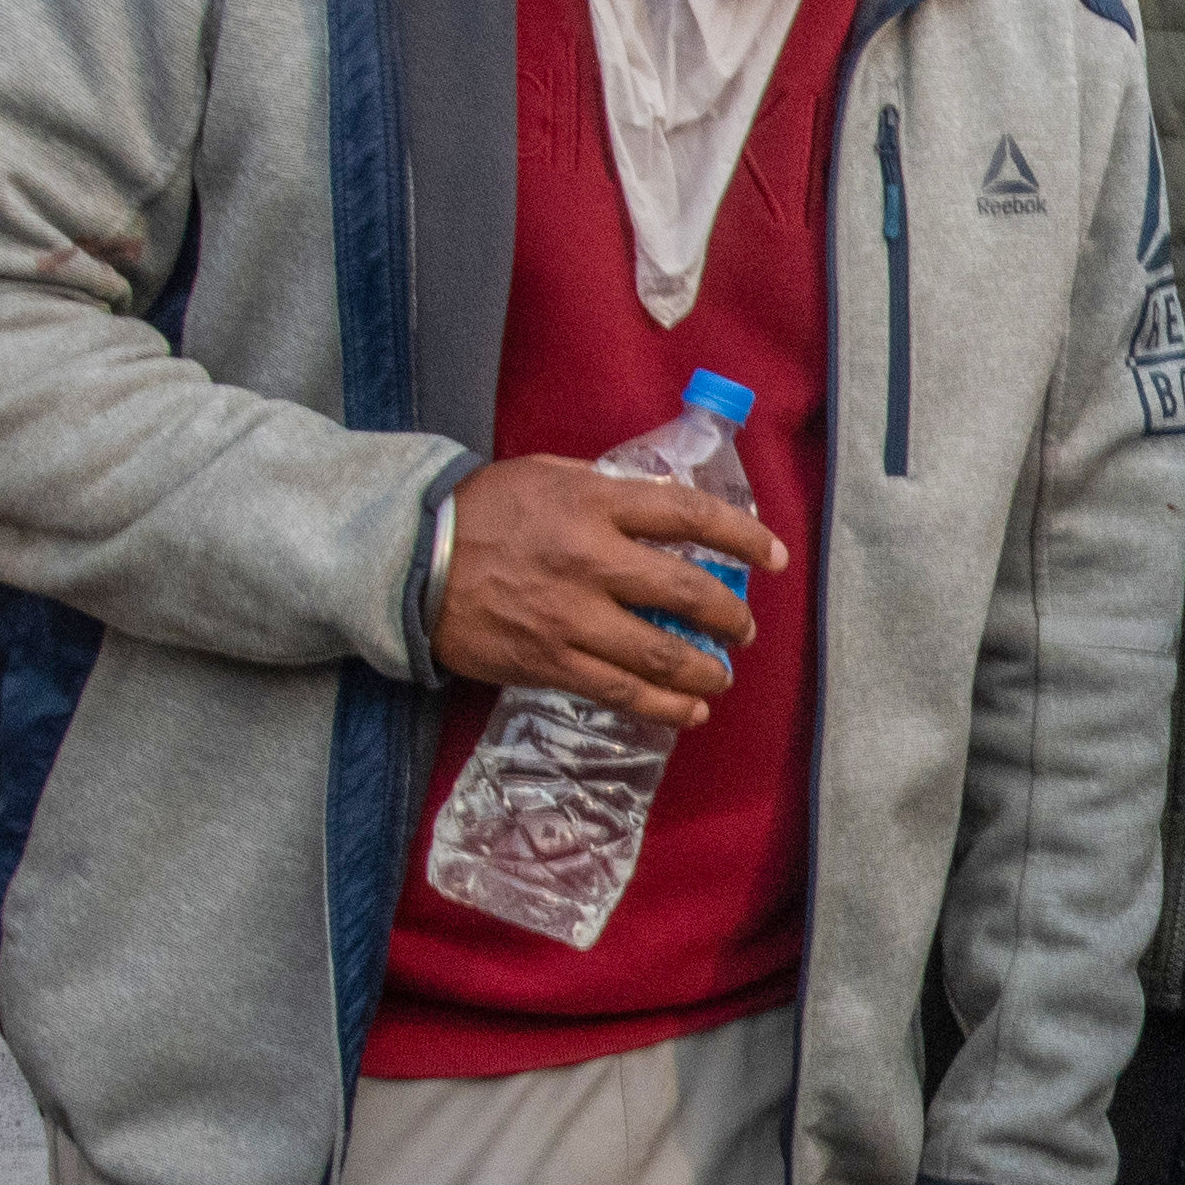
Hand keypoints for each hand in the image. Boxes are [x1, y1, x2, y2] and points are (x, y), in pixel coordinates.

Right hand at [433, 453, 778, 728]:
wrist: (411, 560)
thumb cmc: (481, 510)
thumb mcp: (549, 474)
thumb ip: (607, 492)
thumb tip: (665, 509)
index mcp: (594, 504)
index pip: (689, 516)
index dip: (742, 536)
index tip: (773, 555)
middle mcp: (590, 560)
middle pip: (686, 591)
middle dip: (729, 615)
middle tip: (741, 627)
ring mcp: (571, 617)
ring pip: (660, 653)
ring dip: (704, 670)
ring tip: (721, 676)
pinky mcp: (549, 662)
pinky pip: (619, 691)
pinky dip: (663, 705)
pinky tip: (689, 710)